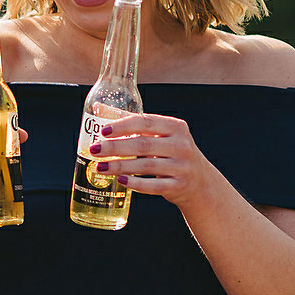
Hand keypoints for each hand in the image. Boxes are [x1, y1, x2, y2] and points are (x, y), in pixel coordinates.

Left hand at [85, 112, 211, 207]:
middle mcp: (181, 145)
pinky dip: (136, 184)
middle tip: (95, 149)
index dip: (123, 126)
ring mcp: (181, 167)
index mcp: (175, 127)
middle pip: (143, 144)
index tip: (102, 130)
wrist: (199, 181)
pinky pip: (154, 186)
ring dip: (120, 166)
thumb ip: (132, 123)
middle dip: (115, 147)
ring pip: (146, 166)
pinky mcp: (179, 186)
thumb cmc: (172, 152)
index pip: (146, 122)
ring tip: (100, 167)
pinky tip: (121, 180)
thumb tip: (99, 108)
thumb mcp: (160, 134)